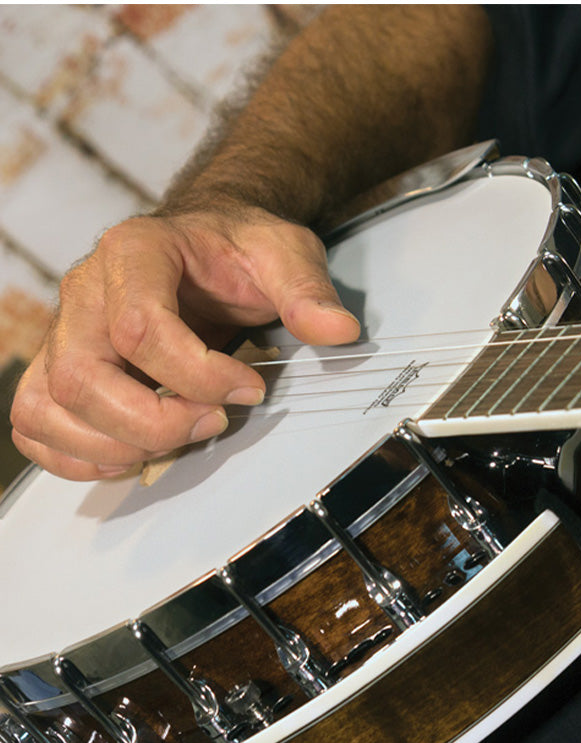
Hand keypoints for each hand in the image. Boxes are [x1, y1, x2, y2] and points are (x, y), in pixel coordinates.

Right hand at [10, 207, 359, 480]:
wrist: (206, 244)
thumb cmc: (235, 250)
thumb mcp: (283, 253)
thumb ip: (307, 290)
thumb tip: (337, 331)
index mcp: (137, 252)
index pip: (141, 328)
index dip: (198, 376)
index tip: (248, 388)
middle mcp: (87, 292)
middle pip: (82, 376)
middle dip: (153, 421)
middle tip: (213, 422)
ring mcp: (68, 332)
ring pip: (50, 405)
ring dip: (113, 444)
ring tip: (176, 439)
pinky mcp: (62, 366)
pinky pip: (36, 422)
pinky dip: (74, 455)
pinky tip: (131, 455)